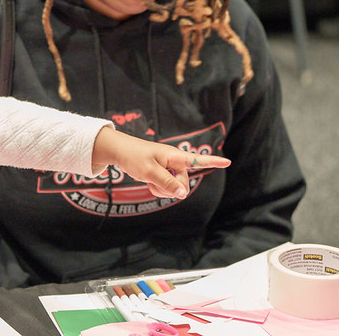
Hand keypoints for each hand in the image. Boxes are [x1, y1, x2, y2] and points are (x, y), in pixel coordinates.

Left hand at [91, 127, 230, 198]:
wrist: (118, 152)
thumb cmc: (134, 156)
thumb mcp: (149, 171)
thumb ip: (167, 183)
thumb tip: (183, 194)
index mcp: (175, 157)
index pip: (198, 160)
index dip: (213, 162)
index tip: (228, 161)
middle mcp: (174, 162)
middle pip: (183, 185)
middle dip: (170, 189)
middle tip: (153, 181)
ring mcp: (168, 169)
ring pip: (174, 189)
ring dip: (161, 190)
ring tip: (148, 180)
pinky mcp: (162, 174)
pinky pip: (166, 189)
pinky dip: (157, 189)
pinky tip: (148, 182)